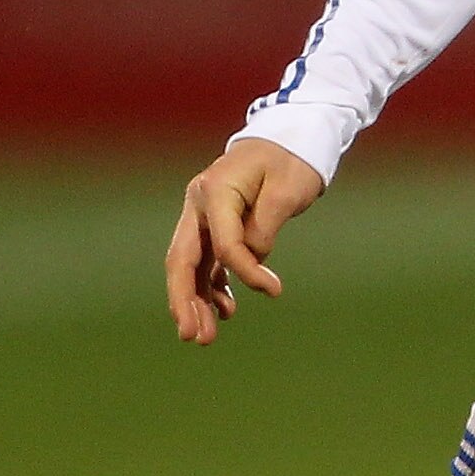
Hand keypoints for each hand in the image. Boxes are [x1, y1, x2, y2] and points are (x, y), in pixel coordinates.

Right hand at [165, 138, 324, 344]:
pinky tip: (224, 309)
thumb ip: (264, 228)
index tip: (275, 289)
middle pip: (183, 260)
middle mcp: (199, 204)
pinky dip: (211, 286)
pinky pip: (206, 262)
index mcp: (215, 190)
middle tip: (194, 336)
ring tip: (205, 337)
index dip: (245, 271)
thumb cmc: (291, 160)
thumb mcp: (288, 191)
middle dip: (185, 300)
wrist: (288, 139)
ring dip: (195, 301)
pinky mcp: (213, 225)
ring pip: (190, 266)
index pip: (222, 243)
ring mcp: (202, 215)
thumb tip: (249, 262)